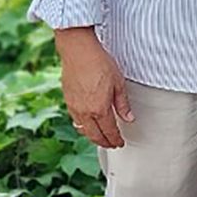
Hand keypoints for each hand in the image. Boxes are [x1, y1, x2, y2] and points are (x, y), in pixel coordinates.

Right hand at [56, 28, 133, 147]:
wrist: (78, 51)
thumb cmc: (99, 63)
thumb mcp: (118, 83)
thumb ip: (122, 104)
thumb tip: (129, 118)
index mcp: (100, 109)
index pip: (109, 131)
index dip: (116, 139)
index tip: (120, 143)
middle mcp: (85, 112)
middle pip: (95, 136)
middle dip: (105, 142)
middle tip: (112, 144)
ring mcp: (74, 107)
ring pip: (83, 130)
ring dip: (93, 137)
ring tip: (101, 138)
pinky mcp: (68, 101)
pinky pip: (76, 120)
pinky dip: (83, 127)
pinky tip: (88, 124)